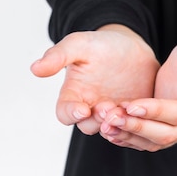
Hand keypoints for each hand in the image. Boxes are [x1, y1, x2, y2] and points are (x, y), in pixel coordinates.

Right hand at [31, 25, 159, 134]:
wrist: (130, 47)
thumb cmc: (100, 45)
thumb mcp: (79, 45)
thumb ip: (58, 56)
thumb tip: (34, 68)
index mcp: (73, 95)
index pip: (64, 113)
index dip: (70, 114)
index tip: (82, 109)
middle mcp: (90, 109)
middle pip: (87, 126)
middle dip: (97, 120)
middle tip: (109, 108)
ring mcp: (111, 115)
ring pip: (110, 130)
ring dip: (116, 125)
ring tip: (124, 111)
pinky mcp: (132, 117)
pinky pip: (132, 129)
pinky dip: (135, 125)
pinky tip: (141, 115)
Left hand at [100, 37, 176, 150]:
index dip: (156, 111)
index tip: (131, 105)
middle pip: (166, 134)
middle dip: (137, 127)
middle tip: (112, 117)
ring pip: (153, 143)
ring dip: (128, 135)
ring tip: (105, 125)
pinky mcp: (164, 133)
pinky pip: (145, 142)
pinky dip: (127, 139)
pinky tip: (108, 132)